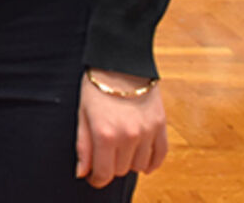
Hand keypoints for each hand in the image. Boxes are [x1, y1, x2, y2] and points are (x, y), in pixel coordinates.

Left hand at [76, 70, 167, 187]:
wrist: (121, 63)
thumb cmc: (96, 87)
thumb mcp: (82, 114)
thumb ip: (83, 146)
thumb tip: (82, 172)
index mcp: (105, 134)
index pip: (104, 173)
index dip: (97, 179)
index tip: (94, 177)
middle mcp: (129, 136)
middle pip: (122, 170)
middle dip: (111, 166)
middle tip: (105, 154)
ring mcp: (147, 132)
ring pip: (140, 166)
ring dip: (130, 162)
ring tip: (121, 148)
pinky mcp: (161, 126)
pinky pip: (160, 156)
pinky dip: (152, 162)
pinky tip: (143, 160)